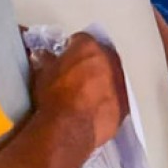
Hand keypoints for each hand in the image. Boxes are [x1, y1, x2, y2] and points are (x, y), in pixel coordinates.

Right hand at [31, 33, 128, 149]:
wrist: (70, 127)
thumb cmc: (56, 99)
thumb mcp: (43, 75)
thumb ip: (46, 61)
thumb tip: (44, 58)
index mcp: (88, 47)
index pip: (81, 40)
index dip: (71, 49)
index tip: (65, 56)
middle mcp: (109, 60)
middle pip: (101, 56)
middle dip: (90, 63)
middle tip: (76, 75)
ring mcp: (120, 82)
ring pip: (112, 76)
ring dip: (102, 81)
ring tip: (85, 94)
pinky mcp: (125, 104)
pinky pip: (117, 98)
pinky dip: (108, 101)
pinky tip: (94, 109)